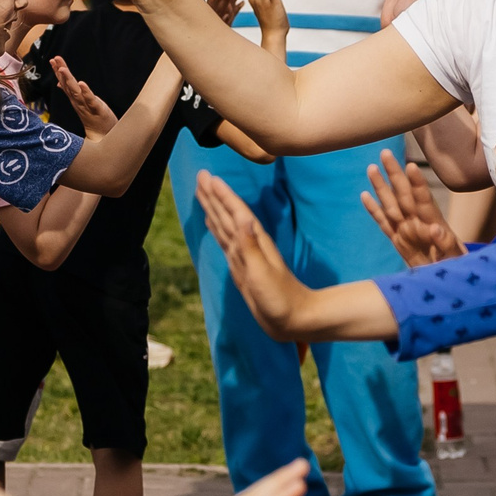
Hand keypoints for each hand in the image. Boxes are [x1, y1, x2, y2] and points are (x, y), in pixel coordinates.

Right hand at [52, 57, 120, 138]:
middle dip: (61, 72)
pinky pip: (90, 100)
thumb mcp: (82, 105)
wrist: (105, 138)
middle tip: (54, 60)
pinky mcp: (97, 110)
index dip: (59, 72)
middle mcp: (79, 103)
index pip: (65, 84)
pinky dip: (86, 92)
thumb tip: (60, 84)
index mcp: (76, 101)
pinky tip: (82, 83)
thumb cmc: (95, 121)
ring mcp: (87, 107)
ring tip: (62, 69)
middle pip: (68, 85)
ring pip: (76, 92)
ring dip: (68, 80)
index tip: (53, 60)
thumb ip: (73, 94)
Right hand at [194, 172, 324, 336]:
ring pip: (225, 226)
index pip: (235, 214)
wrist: (295, 319)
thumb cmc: (281, 299)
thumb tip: (243, 218)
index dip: (222, 196)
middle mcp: (249, 246)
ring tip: (202, 193)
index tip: (208, 178)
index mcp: (254, 244)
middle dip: (214, 197)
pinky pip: (226, 242)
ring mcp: (245, 256)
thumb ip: (251, 247)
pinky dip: (217, 230)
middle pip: (228, 216)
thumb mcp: (264, 274)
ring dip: (214, 209)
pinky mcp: (242, 267)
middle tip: (200, 176)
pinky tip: (213, 224)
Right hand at [361, 149, 465, 265]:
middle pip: (404, 194)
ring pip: (390, 204)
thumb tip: (436, 229)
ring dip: (381, 187)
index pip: (423, 200)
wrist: (449, 279)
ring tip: (372, 168)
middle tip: (385, 153)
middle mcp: (418, 222)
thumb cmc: (456, 267)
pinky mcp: (398, 241)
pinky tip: (364, 195)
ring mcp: (406, 230)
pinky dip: (374, 210)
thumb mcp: (454, 257)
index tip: (411, 166)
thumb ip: (446, 243)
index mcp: (433, 223)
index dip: (417, 184)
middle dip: (394, 174)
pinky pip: (383, 223)